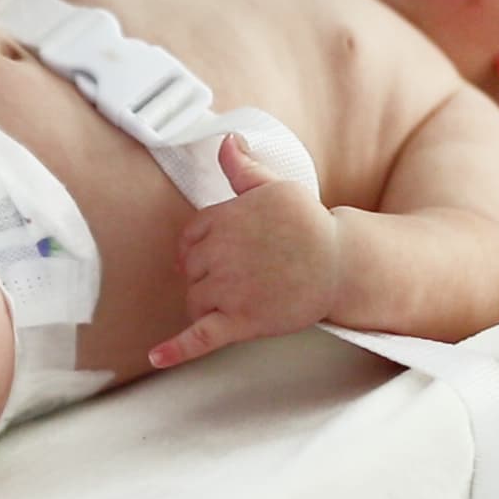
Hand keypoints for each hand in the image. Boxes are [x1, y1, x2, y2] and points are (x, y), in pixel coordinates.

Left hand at [149, 135, 340, 368]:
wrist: (343, 263)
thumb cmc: (310, 224)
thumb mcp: (276, 187)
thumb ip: (244, 168)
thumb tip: (225, 141)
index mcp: (222, 219)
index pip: (188, 238)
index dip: (202, 248)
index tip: (223, 253)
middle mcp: (220, 253)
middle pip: (189, 270)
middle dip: (208, 274)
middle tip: (244, 275)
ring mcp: (230, 289)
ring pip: (193, 300)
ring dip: (207, 303)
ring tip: (239, 299)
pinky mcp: (242, 321)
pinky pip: (201, 338)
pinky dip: (176, 350)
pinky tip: (155, 357)